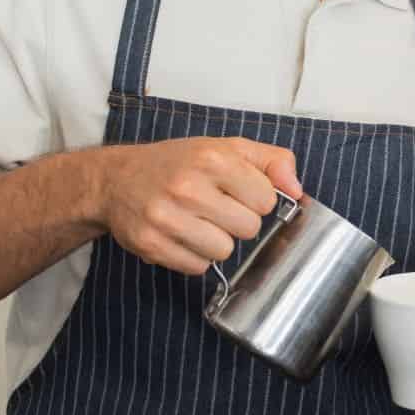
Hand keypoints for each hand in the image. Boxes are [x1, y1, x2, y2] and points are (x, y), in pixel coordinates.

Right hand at [99, 137, 302, 275]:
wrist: (116, 179)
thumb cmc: (178, 163)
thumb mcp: (227, 147)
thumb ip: (271, 162)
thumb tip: (298, 191)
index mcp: (213, 158)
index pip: (267, 200)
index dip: (257, 199)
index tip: (238, 192)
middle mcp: (188, 186)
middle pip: (248, 229)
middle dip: (238, 222)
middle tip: (216, 208)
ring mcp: (166, 217)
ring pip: (224, 251)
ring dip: (216, 241)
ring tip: (198, 222)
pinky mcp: (150, 244)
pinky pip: (196, 267)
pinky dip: (194, 257)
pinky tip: (181, 236)